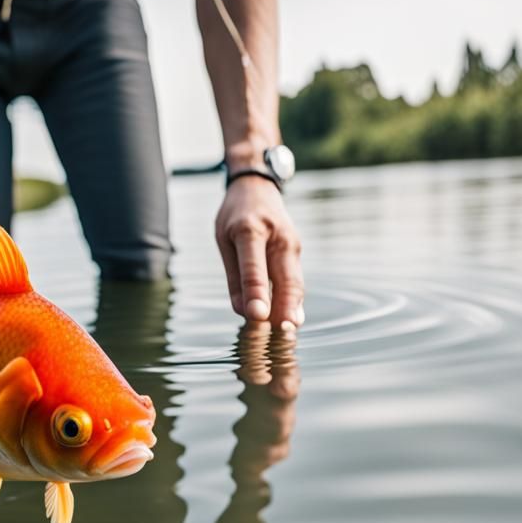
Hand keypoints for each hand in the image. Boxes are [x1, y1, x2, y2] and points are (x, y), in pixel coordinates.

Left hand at [215, 176, 304, 328]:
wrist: (259, 187)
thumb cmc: (236, 215)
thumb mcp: (224, 240)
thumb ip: (235, 277)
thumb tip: (245, 312)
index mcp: (251, 229)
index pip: (255, 267)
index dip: (257, 293)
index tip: (257, 317)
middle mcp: (279, 238)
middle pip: (286, 280)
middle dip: (285, 310)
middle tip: (281, 335)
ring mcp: (293, 246)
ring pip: (296, 284)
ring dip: (292, 311)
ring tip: (287, 335)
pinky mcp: (297, 254)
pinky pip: (296, 283)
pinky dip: (293, 304)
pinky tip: (289, 322)